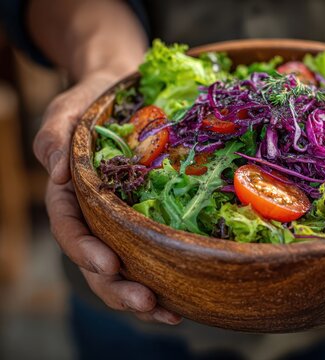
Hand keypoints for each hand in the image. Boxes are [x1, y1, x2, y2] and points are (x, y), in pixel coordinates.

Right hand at [35, 71, 181, 324]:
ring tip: (167, 313)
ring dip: (141, 295)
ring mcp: (120, 221)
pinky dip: (164, 278)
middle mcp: (93, 215)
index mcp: (70, 194)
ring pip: (123, 268)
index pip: (71, 228)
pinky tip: (183, 300)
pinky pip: (151, 253)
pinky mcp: (146, 221)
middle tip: (145, 302)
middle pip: (96, 260)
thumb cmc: (93, 100)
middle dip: (117, 287)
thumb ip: (55, 135)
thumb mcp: (69, 109)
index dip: (85, 250)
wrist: (124, 90)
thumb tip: (57, 172)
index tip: (109, 264)